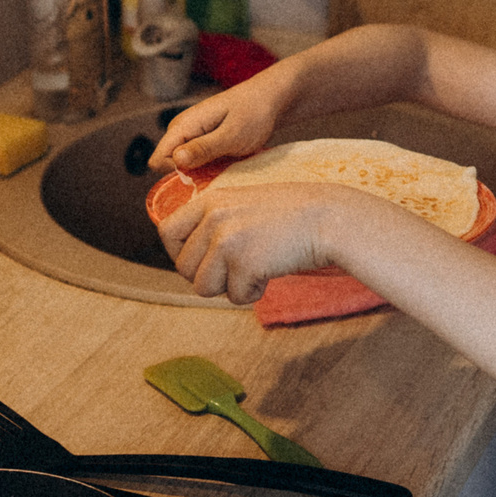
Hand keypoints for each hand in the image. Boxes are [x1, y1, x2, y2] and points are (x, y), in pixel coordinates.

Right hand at [148, 72, 286, 172]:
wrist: (270, 99)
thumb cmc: (254, 113)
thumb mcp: (232, 135)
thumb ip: (204, 148)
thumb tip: (176, 160)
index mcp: (183, 126)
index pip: (158, 161)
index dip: (176, 173)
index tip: (202, 174)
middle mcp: (182, 131)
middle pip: (169, 166)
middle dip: (190, 176)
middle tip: (220, 171)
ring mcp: (192, 137)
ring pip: (184, 166)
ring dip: (203, 173)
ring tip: (226, 166)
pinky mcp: (202, 143)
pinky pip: (197, 163)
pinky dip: (211, 168)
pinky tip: (228, 164)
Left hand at [159, 181, 367, 304]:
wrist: (328, 218)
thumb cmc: (292, 213)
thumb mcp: (243, 202)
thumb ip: (215, 220)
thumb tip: (188, 254)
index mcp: (210, 200)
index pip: (166, 231)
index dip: (178, 252)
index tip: (197, 262)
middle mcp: (214, 219)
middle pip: (183, 267)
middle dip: (207, 277)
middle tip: (234, 271)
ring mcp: (228, 241)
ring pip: (204, 287)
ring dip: (229, 286)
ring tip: (254, 269)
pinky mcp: (245, 264)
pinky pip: (236, 296)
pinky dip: (254, 292)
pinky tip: (270, 273)